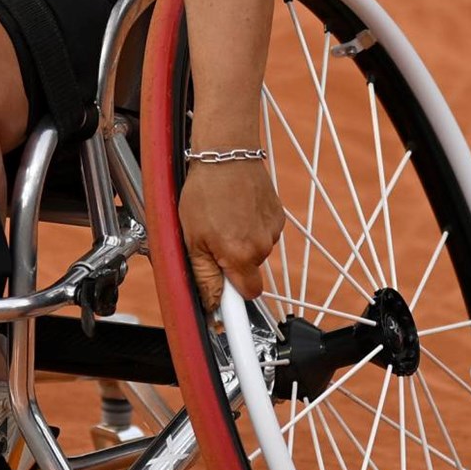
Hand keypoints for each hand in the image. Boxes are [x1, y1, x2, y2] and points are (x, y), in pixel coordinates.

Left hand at [180, 158, 279, 310]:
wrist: (226, 152)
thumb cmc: (205, 190)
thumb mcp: (192, 237)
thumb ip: (204, 275)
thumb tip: (212, 304)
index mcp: (240, 255)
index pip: (248, 296)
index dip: (237, 303)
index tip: (233, 317)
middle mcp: (262, 246)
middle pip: (249, 271)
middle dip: (233, 262)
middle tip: (213, 239)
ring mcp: (272, 229)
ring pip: (256, 250)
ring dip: (241, 241)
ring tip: (223, 216)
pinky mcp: (278, 214)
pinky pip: (263, 231)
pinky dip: (251, 225)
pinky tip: (237, 208)